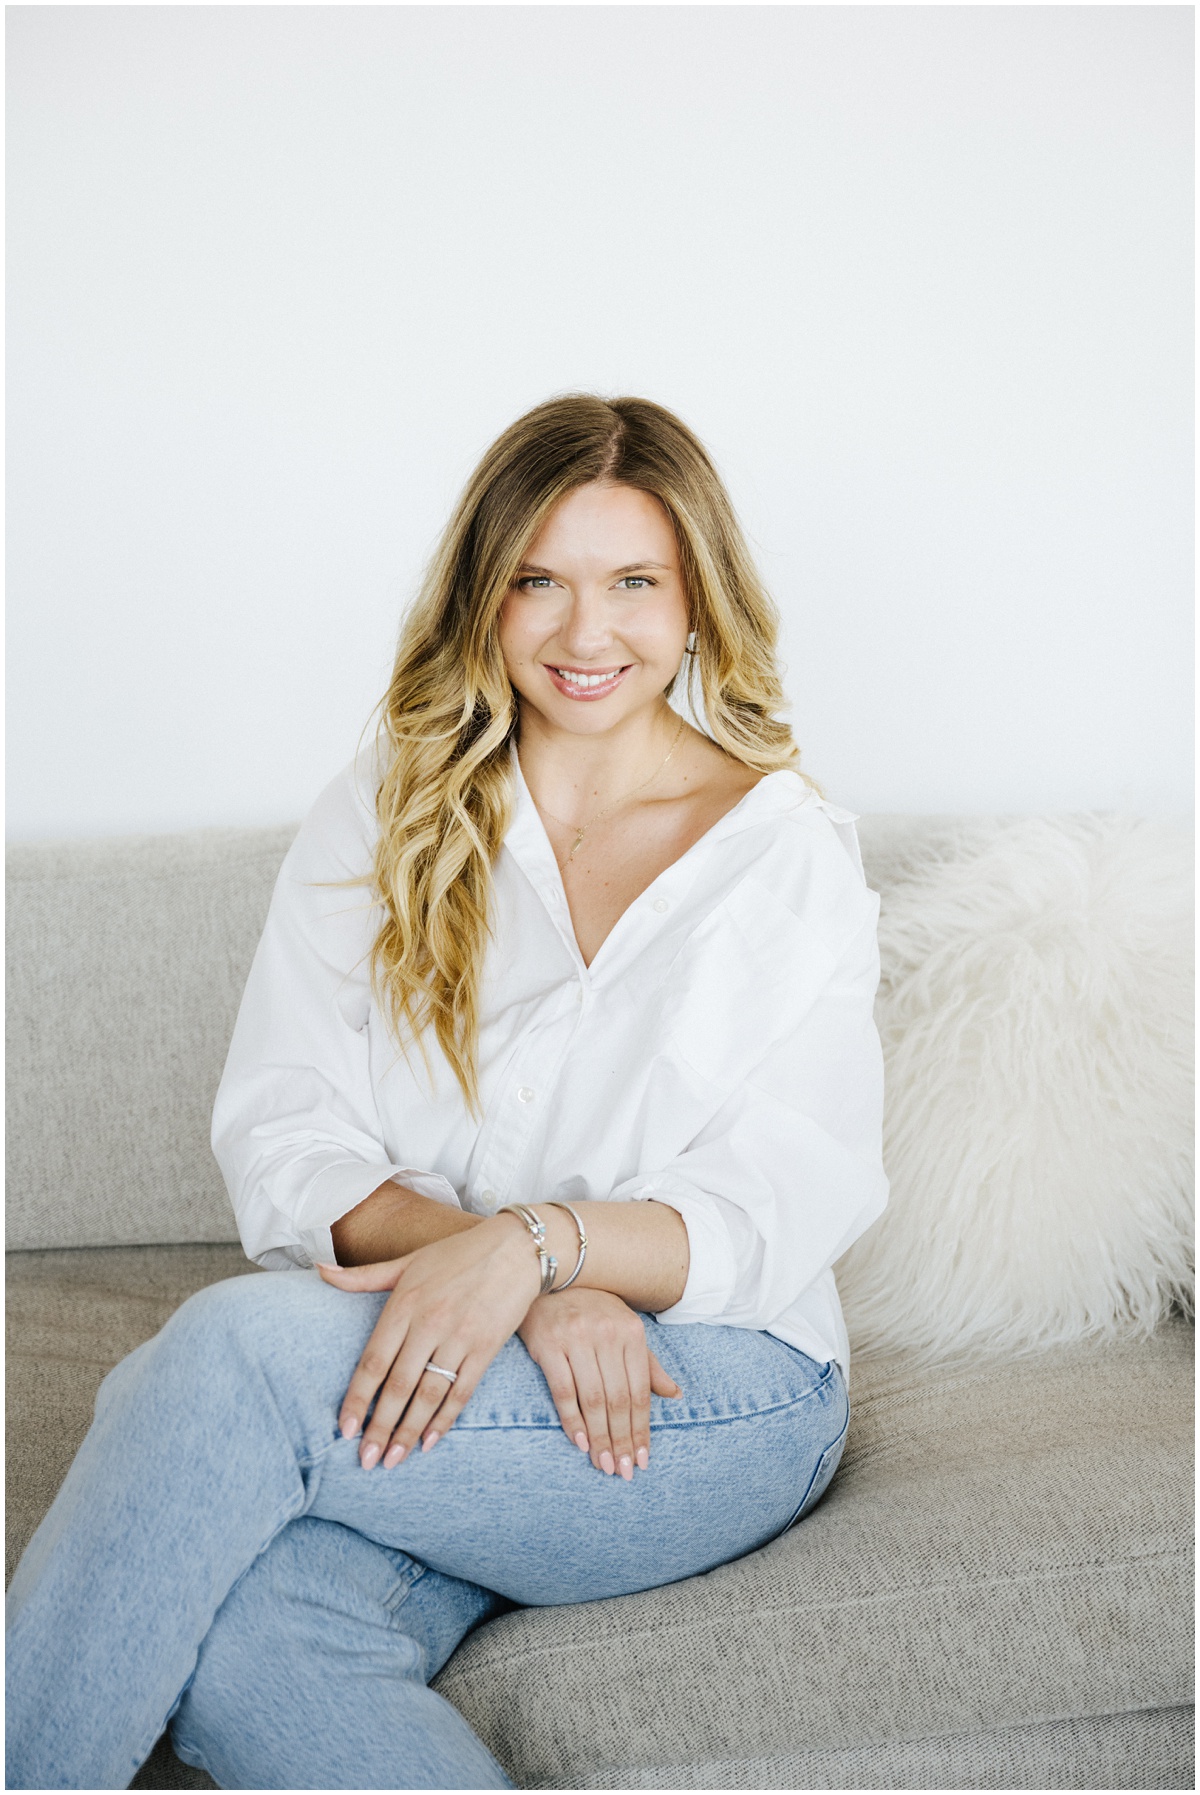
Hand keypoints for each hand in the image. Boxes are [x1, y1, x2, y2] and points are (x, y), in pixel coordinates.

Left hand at [317, 1216, 540, 1468]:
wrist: (518, 1247)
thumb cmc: (458, 1253)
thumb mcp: (408, 1261)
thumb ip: (363, 1276)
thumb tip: (318, 1271)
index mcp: (404, 1304)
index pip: (373, 1362)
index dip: (357, 1399)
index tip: (344, 1430)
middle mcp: (429, 1323)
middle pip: (398, 1386)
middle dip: (379, 1428)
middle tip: (367, 1461)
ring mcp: (459, 1338)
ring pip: (428, 1395)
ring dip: (409, 1432)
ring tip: (394, 1460)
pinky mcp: (486, 1348)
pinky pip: (462, 1392)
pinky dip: (445, 1420)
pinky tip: (430, 1442)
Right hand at [518, 1288, 681, 1479]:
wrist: (547, 1274)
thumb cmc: (589, 1307)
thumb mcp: (623, 1327)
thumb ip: (648, 1364)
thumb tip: (675, 1394)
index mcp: (631, 1333)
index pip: (640, 1392)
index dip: (642, 1429)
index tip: (642, 1459)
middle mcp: (607, 1335)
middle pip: (619, 1400)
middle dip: (623, 1440)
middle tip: (622, 1471)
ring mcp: (577, 1339)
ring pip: (594, 1399)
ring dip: (600, 1437)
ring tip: (603, 1464)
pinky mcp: (548, 1344)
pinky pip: (563, 1390)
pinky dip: (572, 1419)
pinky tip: (580, 1441)